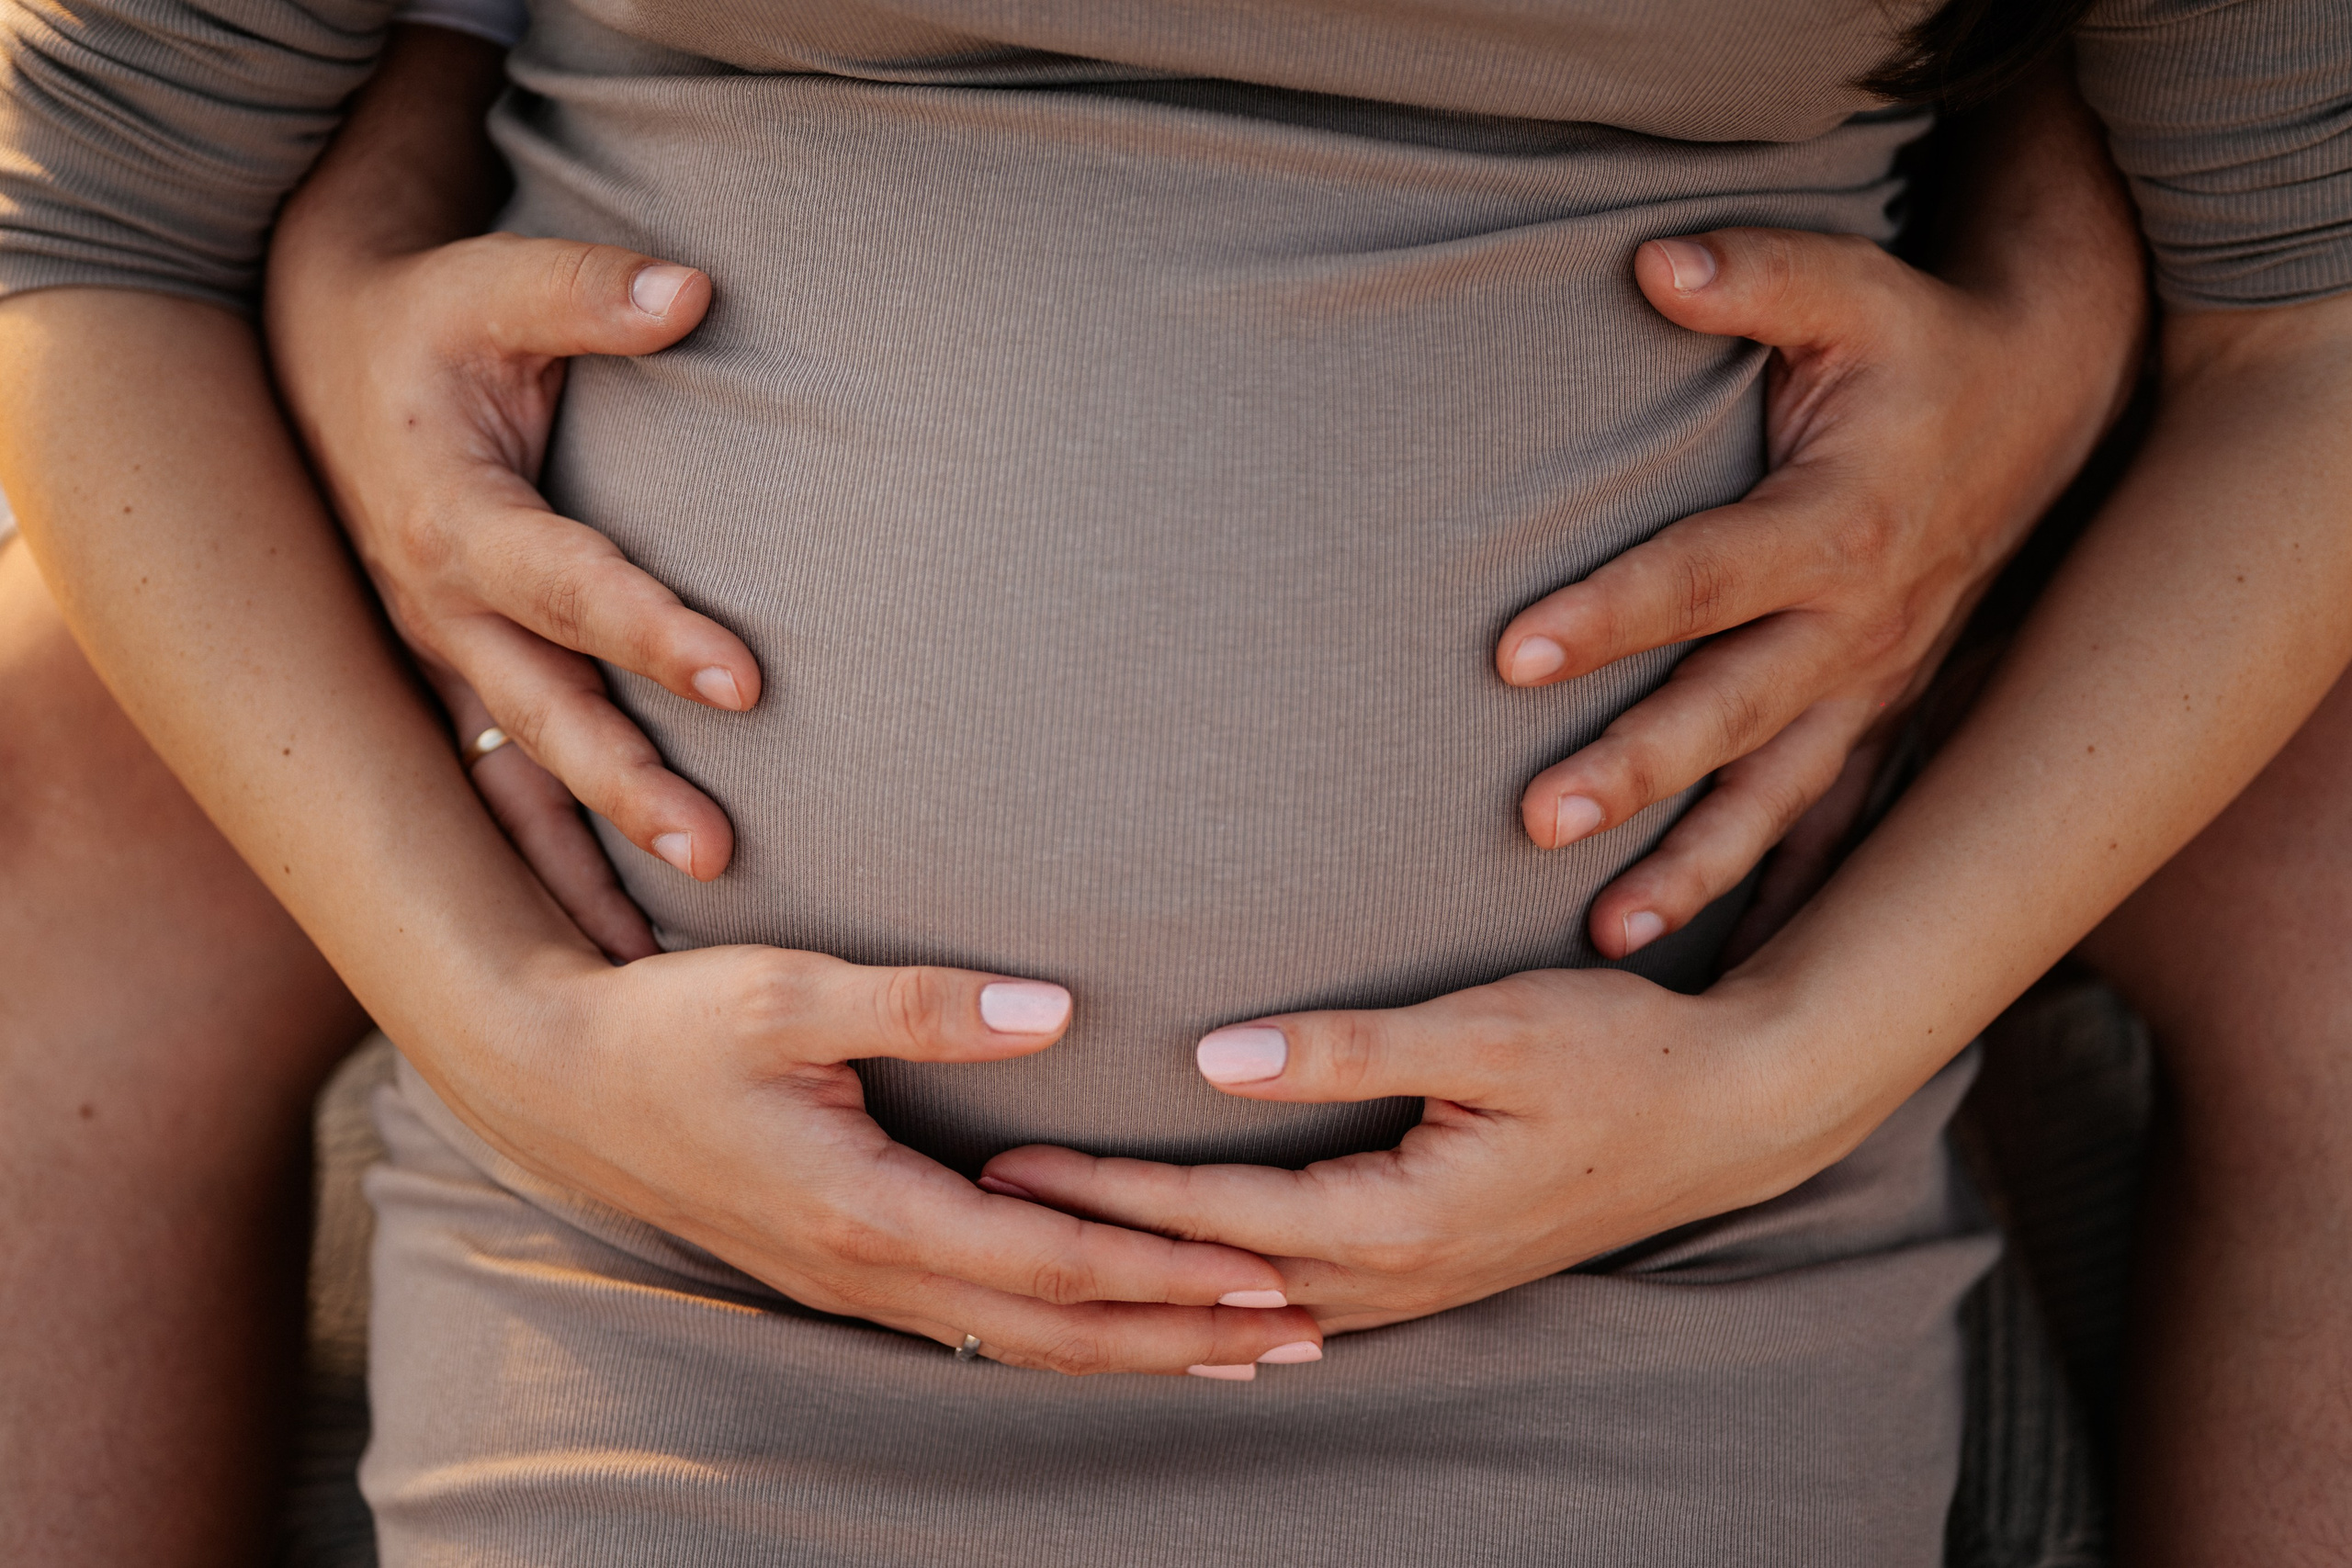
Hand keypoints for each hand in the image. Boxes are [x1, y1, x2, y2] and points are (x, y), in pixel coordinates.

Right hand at [266, 227, 749, 917]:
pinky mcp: (448, 683)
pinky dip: (538, 872)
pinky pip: (491, 795)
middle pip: (545, 714)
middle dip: (627, 787)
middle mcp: (442, 609)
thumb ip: (587, 293)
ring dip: (579, 864)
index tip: (747, 680)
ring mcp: (439, 659)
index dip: (654, 632)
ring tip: (658, 957)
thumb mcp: (489, 283)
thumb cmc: (422, 318)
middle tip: (718, 853)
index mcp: (458, 519)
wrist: (312, 353)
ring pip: (510, 780)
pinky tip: (604, 943)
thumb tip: (693, 289)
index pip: (571, 586)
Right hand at [450, 942, 1324, 1374]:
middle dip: (1188, 1335)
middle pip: (1060, 1331)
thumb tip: (1057, 1010)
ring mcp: (857, 1281)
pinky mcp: (846, 1267)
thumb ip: (922, 1001)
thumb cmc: (667, 1027)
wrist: (553, 1082)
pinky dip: (1069, 1335)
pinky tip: (1113, 1326)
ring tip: (1244, 1350)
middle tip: (1307, 1331)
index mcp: (868, 1207)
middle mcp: (871, 1268)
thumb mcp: (786, 992)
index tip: (1271, 1270)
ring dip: (1141, 1349)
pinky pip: (982, 1326)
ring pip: (1024, 1343)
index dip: (1168, 1272)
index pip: (1053, 1262)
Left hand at [978, 967, 1859, 1333]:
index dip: (1108, 1191)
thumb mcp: (1488, 1031)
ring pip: (1260, 1300)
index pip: (1217, 1215)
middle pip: (1217, 1271)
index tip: (1011, 1168)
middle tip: (993, 1215)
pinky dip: (1235, 1290)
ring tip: (1067, 1255)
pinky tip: (1198, 1286)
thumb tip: (1214, 1061)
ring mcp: (1424, 1284)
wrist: (1736, 1113)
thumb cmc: (1620, 1055)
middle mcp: (1401, 1273)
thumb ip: (1348, 1047)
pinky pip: (1308, 1296)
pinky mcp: (1440, 1268)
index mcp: (1401, 1219)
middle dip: (1104, 1244)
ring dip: (1162, 1277)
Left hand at [1508, 86, 2144, 961]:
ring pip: (1778, 793)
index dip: (1611, 612)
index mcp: (1833, 523)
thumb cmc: (1924, 346)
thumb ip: (1757, 276)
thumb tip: (1652, 261)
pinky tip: (1729, 963)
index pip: (1701, 574)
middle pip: (1729, 706)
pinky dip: (1786, 893)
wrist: (2052, 402)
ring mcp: (1872, 685)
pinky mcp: (1883, 717)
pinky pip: (1834, 823)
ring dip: (1698, 863)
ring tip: (1611, 933)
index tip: (1511, 655)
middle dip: (1637, 766)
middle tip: (1536, 819)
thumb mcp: (1854, 289)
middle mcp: (1853, 623)